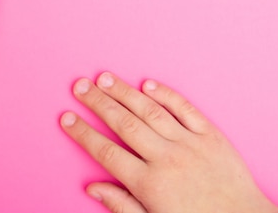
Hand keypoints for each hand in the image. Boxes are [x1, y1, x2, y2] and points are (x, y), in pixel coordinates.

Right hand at [60, 72, 277, 212]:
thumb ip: (122, 205)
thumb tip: (92, 188)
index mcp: (150, 184)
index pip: (106, 152)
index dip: (83, 134)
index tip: (66, 118)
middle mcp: (167, 159)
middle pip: (124, 124)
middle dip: (98, 103)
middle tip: (79, 86)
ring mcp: (190, 144)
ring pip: (150, 111)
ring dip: (125, 93)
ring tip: (105, 78)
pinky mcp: (211, 136)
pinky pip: (186, 110)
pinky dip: (167, 95)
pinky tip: (148, 84)